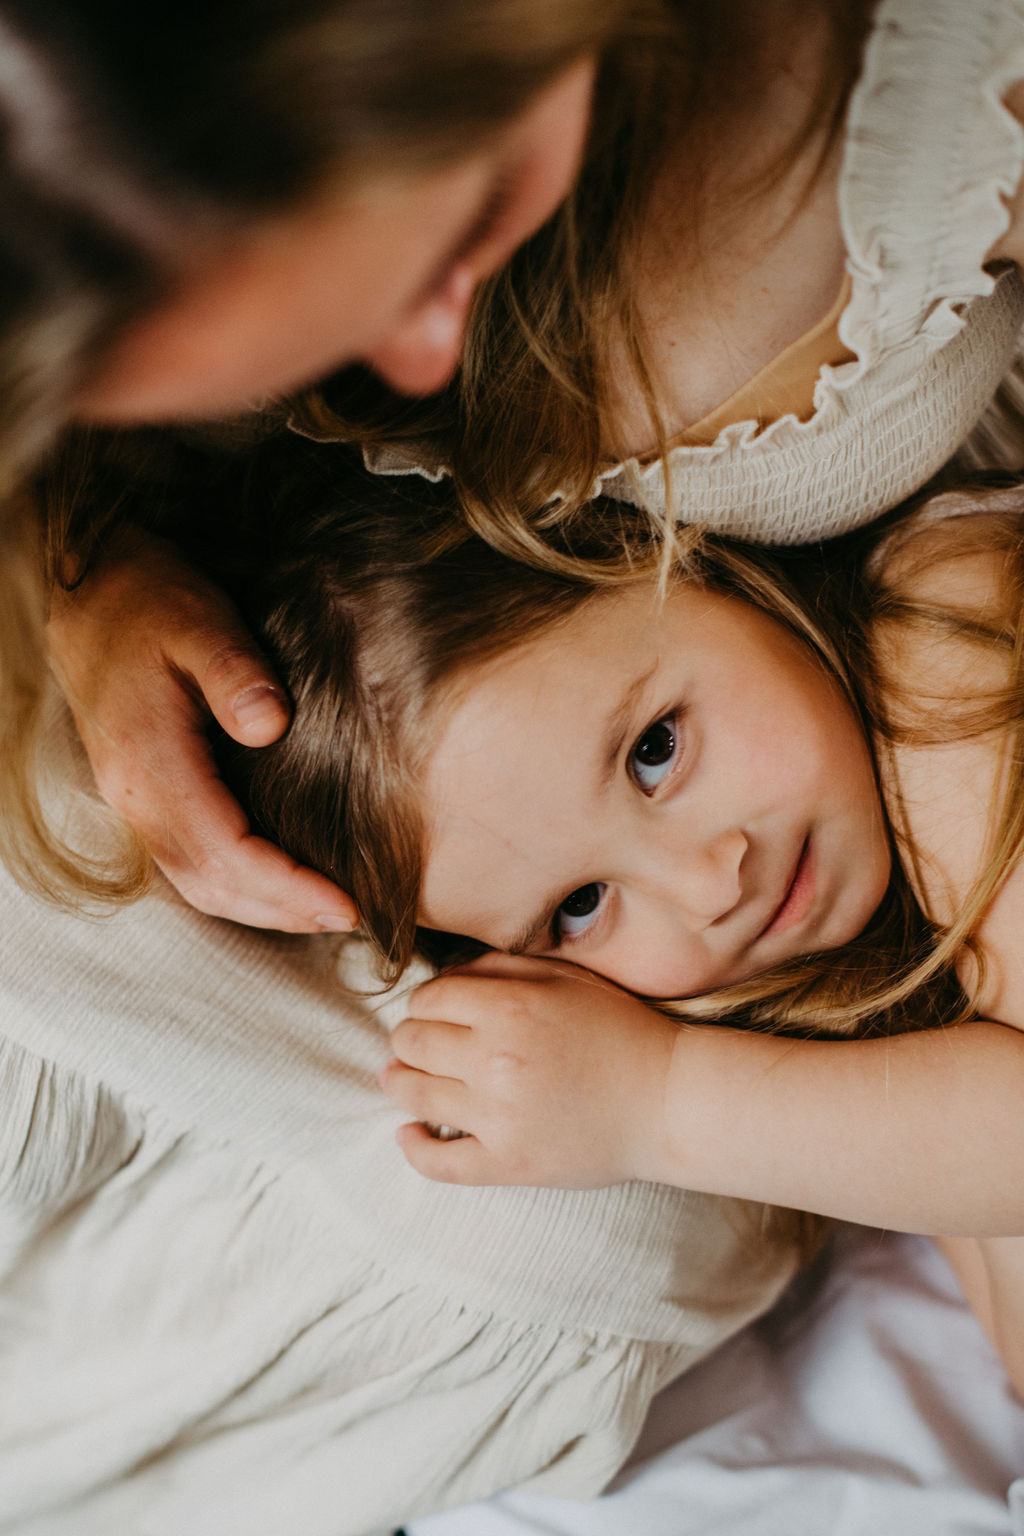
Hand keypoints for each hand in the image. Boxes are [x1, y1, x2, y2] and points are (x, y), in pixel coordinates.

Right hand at [47, 526, 355, 931]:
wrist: (85, 591)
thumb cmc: (144, 600)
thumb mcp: (197, 618)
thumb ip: (234, 671)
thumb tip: (271, 724)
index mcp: (149, 764)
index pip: (224, 854)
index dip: (287, 887)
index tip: (346, 902)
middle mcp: (135, 798)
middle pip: (211, 885)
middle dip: (283, 912)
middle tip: (351, 918)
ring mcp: (134, 801)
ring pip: (197, 883)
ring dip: (263, 907)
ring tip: (325, 912)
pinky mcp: (144, 794)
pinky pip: (190, 861)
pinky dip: (239, 884)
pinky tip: (278, 879)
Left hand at [380, 953, 678, 1187]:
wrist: (668, 1100)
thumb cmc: (620, 1030)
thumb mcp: (566, 979)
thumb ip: (500, 967)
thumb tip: (441, 979)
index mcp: (511, 1008)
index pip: (427, 998)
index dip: (424, 1002)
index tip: (434, 1011)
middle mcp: (498, 1060)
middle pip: (411, 1043)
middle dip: (409, 1038)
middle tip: (418, 1044)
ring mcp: (499, 1117)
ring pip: (413, 1095)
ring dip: (399, 1082)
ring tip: (400, 1079)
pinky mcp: (508, 1164)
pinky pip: (437, 1161)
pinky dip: (412, 1147)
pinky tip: (408, 1133)